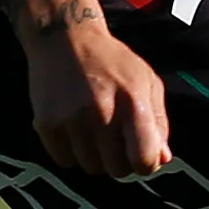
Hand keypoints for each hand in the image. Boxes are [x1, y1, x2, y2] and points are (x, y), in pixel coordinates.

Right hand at [28, 16, 173, 180]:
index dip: (147, 164)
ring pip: (91, 167)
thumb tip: (162, 159)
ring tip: (95, 134)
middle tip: (117, 144)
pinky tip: (76, 132)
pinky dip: (72, 153)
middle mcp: (102, 111)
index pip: (144, 158)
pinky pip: (64, 161)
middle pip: (117, 170)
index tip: (142, 157)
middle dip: (121, 162)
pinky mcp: (47, 123)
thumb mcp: (146, 80)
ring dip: (96, 158)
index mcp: (133, 100)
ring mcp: (72, 119)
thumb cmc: (111, 60)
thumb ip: (158, 121)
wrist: (64, 38)